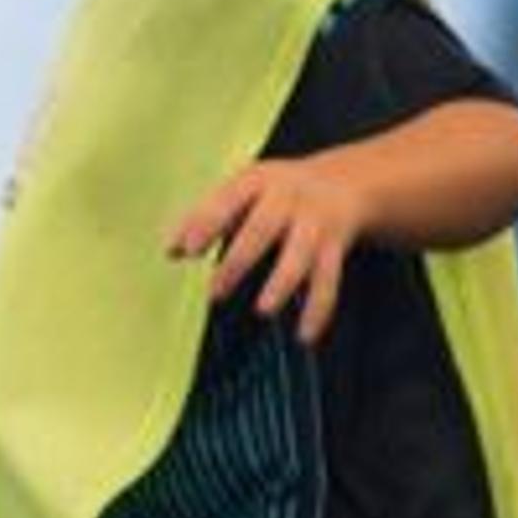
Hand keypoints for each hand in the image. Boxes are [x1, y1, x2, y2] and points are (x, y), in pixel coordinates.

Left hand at [171, 153, 371, 345]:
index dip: (206, 224)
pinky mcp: (335, 248)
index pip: (227, 200)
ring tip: (263, 310)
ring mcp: (315, 224)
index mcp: (257, 182)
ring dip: (282, 284)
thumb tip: (171, 253)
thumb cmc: (274, 193)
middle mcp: (288, 200)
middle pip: (262, 229)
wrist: (345, 181)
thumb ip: (205, 218)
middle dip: (238, 262)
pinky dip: (318, 309)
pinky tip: (305, 336)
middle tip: (215, 293)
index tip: (187, 252)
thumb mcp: (243, 190)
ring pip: (300, 256)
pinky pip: (328, 281)